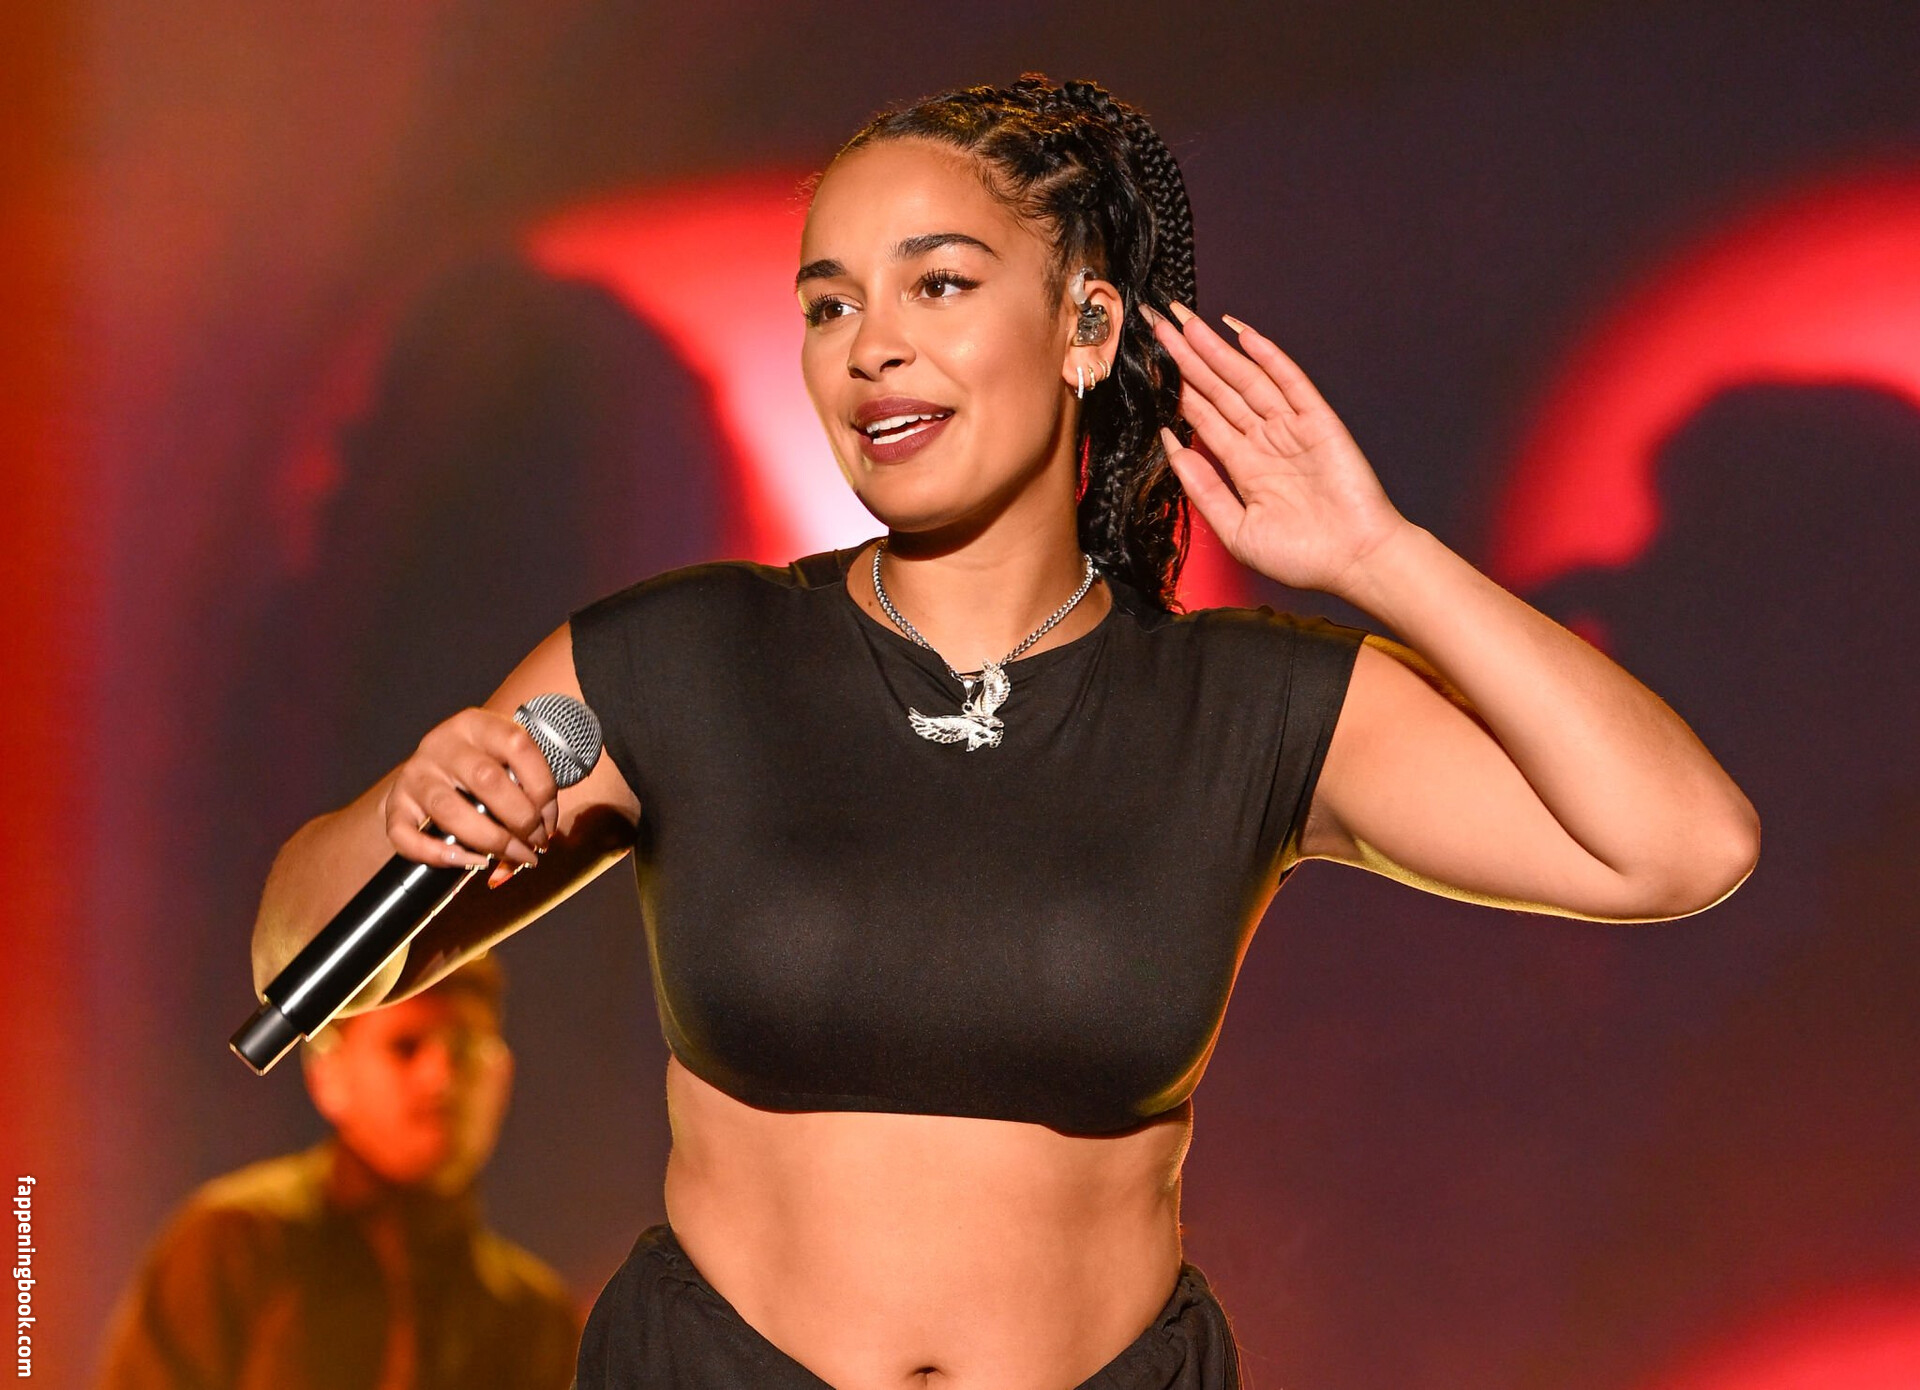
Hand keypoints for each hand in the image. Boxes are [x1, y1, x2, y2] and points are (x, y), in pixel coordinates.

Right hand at [380, 709, 558, 888]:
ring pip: (449, 810)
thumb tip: (545, 831)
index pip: (517, 745)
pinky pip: (405, 835)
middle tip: (536, 842)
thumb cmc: (482, 766)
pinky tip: (471, 862)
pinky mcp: (395, 804)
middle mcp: (442, 745)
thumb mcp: (506, 757)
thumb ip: (527, 784)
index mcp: (476, 724)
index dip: (542, 788)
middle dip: (520, 819)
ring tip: (514, 856)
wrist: (433, 766)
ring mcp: (416, 775)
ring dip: (490, 841)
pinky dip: (437, 855)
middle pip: (486, 780)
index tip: (550, 819)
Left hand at [1142, 302, 1410, 596]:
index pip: (1203, 416)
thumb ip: (1202, 488)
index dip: (1175, 387)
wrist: (1355, 563)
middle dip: (1186, 356)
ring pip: (1245, 378)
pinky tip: (1241, 333)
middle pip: (1218, 389)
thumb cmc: (1302, 557)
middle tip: (1157, 322)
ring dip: (1215, 349)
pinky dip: (1267, 356)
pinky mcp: (1318, 421)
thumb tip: (1170, 446)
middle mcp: (1264, 440)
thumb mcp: (1235, 529)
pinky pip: (1289, 382)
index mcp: (1243, 466)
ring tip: (1185, 320)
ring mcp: (1291, 428)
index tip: (1149, 361)